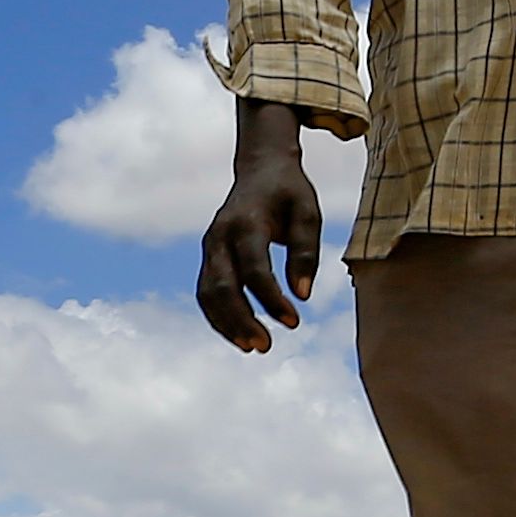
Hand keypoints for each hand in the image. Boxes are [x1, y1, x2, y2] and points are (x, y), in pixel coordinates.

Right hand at [195, 97, 322, 352]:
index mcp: (245, 222)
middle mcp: (220, 235)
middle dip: (241, 320)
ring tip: (253, 347)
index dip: (271, 300)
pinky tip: (240, 335)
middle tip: (266, 346)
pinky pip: (206, 292)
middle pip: (221, 286)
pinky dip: (219, 317)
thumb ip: (306, 253)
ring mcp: (210, 247)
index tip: (294, 322)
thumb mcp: (308, 213)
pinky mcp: (209, 257)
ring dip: (227, 324)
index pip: (254, 269)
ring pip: (207, 294)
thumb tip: (303, 296)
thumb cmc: (289, 192)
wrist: (261, 169)